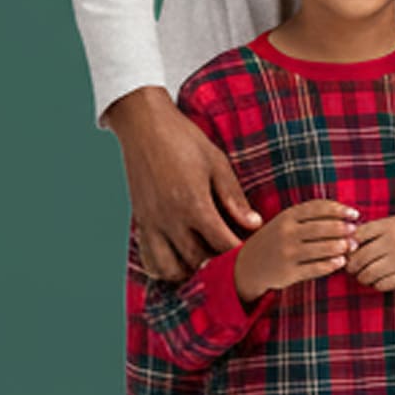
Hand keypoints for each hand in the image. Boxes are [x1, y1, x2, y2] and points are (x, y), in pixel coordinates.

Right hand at [106, 86, 261, 281]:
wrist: (143, 124)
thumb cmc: (183, 139)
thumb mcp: (217, 163)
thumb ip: (234, 197)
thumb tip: (254, 223)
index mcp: (193, 204)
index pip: (221, 244)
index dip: (239, 253)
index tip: (252, 255)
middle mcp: (169, 218)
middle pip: (197, 260)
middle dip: (217, 264)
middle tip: (234, 261)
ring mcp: (151, 222)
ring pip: (170, 267)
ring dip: (190, 270)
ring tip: (206, 261)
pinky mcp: (140, 220)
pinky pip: (149, 257)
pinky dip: (165, 266)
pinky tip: (180, 258)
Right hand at [232, 200, 360, 303]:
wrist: (248, 266)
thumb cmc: (276, 240)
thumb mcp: (286, 222)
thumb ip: (310, 216)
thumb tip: (345, 214)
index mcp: (287, 216)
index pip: (317, 208)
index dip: (338, 209)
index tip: (355, 214)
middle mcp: (286, 233)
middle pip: (320, 228)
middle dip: (341, 228)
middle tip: (355, 231)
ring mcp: (287, 253)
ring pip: (319, 249)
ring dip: (339, 247)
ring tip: (351, 246)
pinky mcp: (289, 273)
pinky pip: (314, 268)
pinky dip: (330, 265)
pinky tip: (341, 262)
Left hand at [346, 211, 394, 292]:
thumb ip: (377, 228)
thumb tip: (350, 239)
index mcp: (388, 225)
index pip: (356, 236)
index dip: (347, 244)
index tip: (347, 248)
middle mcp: (392, 242)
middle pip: (358, 258)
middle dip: (350, 265)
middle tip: (350, 267)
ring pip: (368, 274)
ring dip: (361, 277)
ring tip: (363, 275)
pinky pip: (382, 285)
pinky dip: (375, 284)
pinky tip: (378, 280)